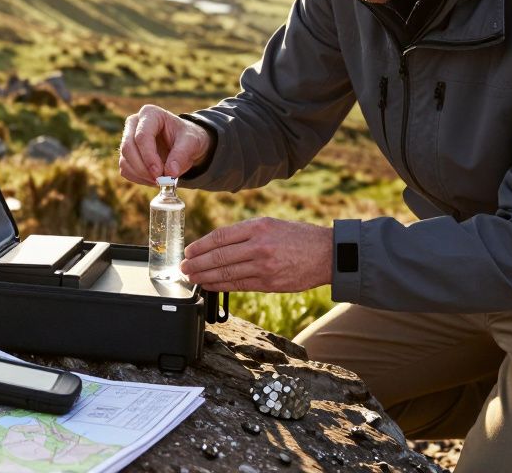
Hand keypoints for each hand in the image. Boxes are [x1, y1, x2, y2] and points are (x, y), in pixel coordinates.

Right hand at [118, 104, 212, 184]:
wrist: (184, 145)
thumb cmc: (187, 138)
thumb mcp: (191, 142)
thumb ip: (182, 155)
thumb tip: (170, 173)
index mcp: (150, 114)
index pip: (142, 136)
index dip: (149, 156)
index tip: (160, 173)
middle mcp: (134, 124)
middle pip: (128, 147)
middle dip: (143, 168)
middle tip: (160, 180)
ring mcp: (127, 139)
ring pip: (125, 161)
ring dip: (141, 175)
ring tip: (161, 180)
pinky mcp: (126, 155)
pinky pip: (125, 170)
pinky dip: (139, 179)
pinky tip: (154, 180)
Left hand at [179, 217, 331, 291]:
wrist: (327, 254)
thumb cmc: (299, 237)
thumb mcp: (272, 224)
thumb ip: (247, 233)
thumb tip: (218, 244)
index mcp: (258, 226)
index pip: (221, 236)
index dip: (201, 245)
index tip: (189, 251)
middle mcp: (259, 245)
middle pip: (219, 256)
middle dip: (197, 263)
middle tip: (184, 267)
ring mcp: (264, 266)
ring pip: (226, 272)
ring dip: (205, 277)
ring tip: (192, 278)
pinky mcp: (269, 283)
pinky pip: (238, 285)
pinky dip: (221, 286)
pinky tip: (210, 286)